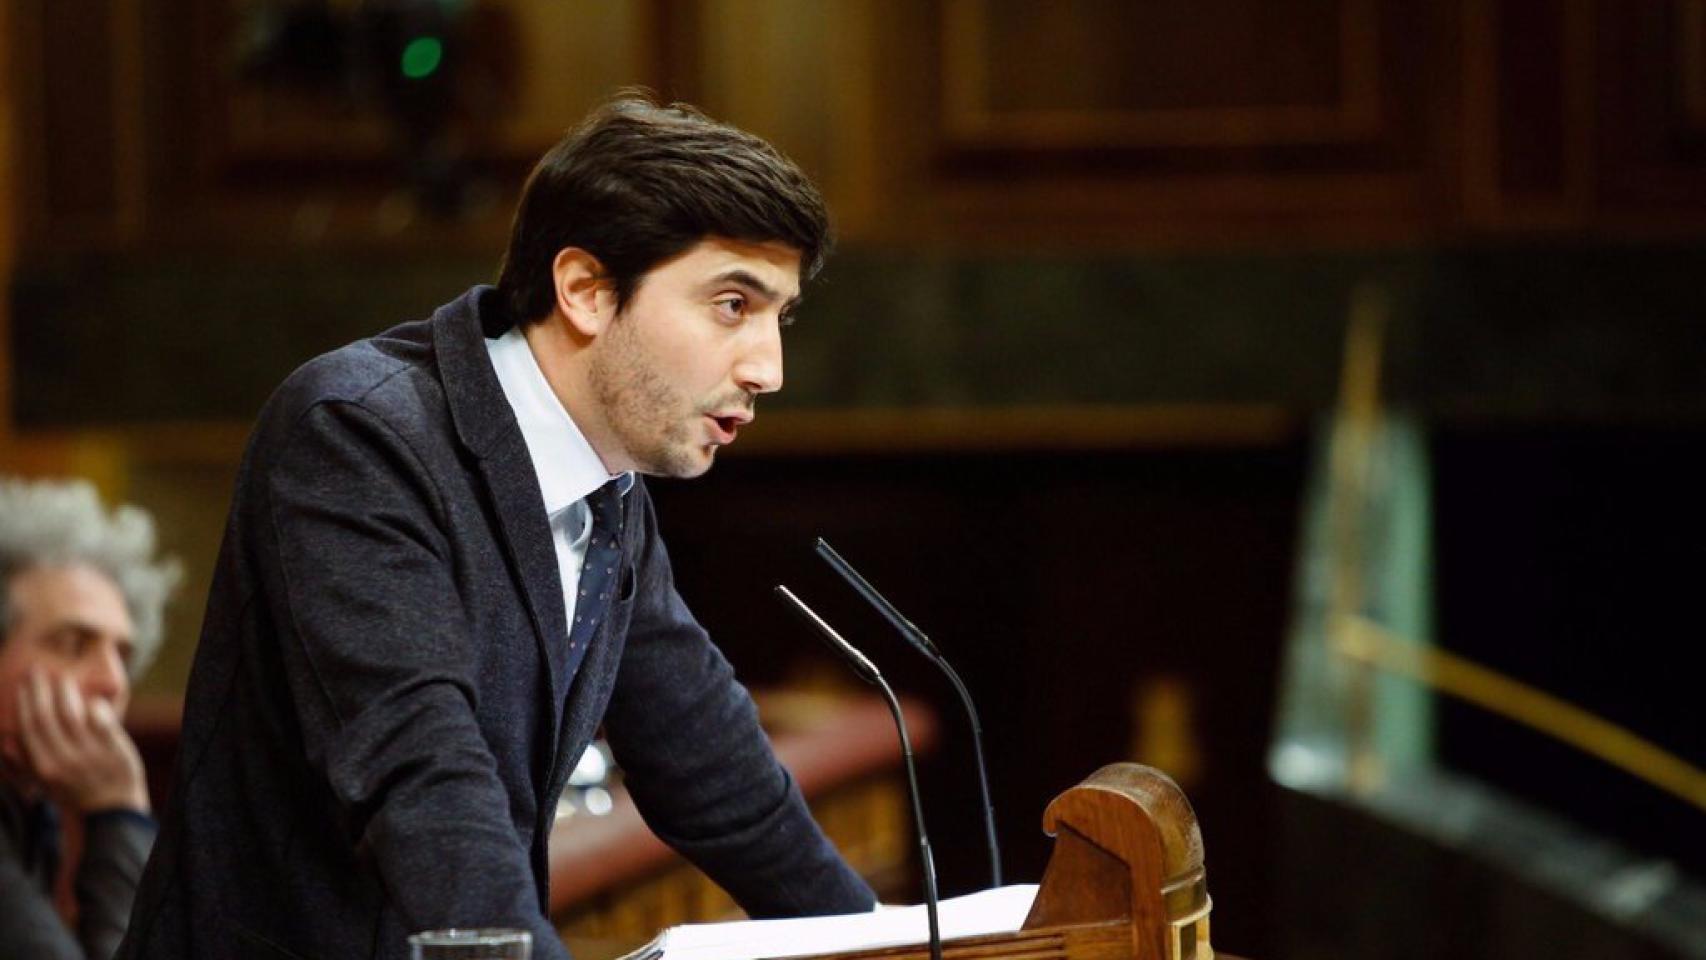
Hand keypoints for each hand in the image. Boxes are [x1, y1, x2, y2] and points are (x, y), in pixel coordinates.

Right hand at [14, 669, 149, 813]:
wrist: (112, 811)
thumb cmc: (75, 793)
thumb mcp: (44, 783)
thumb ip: (24, 763)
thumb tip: (5, 741)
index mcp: (44, 767)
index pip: (29, 728)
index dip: (25, 702)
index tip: (24, 683)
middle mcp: (64, 760)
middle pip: (47, 717)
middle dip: (39, 690)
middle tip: (37, 670)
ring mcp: (90, 754)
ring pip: (73, 714)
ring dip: (65, 692)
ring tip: (62, 678)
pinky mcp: (114, 749)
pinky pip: (101, 720)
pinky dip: (95, 706)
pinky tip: (91, 698)